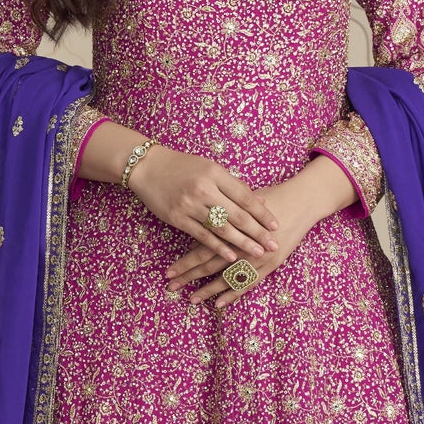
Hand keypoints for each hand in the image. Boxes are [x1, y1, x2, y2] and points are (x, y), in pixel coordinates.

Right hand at [128, 142, 280, 265]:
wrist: (147, 167)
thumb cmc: (182, 167)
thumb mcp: (209, 168)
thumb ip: (231, 184)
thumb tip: (257, 201)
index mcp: (215, 174)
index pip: (245, 196)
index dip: (262, 213)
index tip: (276, 225)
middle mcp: (204, 189)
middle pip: (237, 215)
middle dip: (257, 232)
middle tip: (273, 244)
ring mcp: (190, 205)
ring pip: (222, 228)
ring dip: (242, 243)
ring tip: (258, 253)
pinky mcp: (177, 218)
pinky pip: (202, 236)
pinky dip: (218, 247)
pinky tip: (231, 256)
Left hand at [164, 174, 322, 310]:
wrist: (302, 201)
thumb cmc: (271, 197)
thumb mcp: (241, 202)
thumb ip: (220, 217)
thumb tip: (197, 228)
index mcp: (232, 228)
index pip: (202, 248)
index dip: (184, 261)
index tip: (168, 271)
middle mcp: (243, 245)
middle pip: (210, 265)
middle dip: (189, 276)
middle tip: (171, 286)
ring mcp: (257, 258)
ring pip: (227, 278)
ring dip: (208, 290)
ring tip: (192, 299)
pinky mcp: (271, 265)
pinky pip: (248, 283)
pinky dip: (233, 294)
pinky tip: (219, 304)